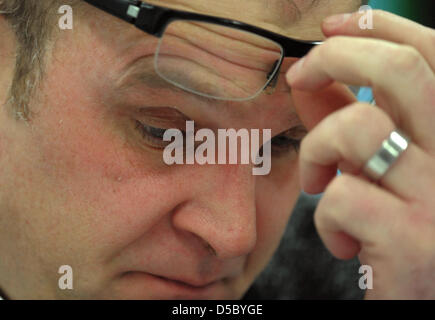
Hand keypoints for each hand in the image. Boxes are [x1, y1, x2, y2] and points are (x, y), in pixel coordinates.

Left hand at [286, 10, 434, 298]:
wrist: (420, 298)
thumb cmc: (397, 229)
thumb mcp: (377, 167)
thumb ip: (346, 118)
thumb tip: (309, 77)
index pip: (431, 54)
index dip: (380, 25)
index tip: (330, 27)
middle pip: (399, 71)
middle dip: (335, 58)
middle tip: (301, 75)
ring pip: (356, 129)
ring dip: (318, 151)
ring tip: (319, 183)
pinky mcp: (412, 241)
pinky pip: (341, 198)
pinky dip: (326, 218)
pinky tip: (344, 240)